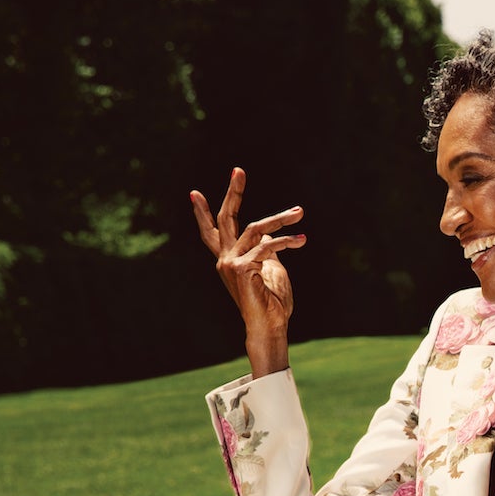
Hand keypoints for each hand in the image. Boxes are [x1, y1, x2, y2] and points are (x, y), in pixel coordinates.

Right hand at [189, 168, 307, 374]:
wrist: (270, 326)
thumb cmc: (272, 302)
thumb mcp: (270, 269)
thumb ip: (266, 250)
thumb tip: (269, 234)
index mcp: (229, 259)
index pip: (212, 232)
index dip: (203, 213)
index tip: (194, 193)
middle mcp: (225, 259)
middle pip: (226, 219)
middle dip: (233, 193)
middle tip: (238, 170)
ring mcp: (231, 263)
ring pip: (257, 229)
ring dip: (281, 218)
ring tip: (299, 212)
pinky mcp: (242, 268)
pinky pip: (268, 245)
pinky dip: (286, 240)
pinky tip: (300, 240)